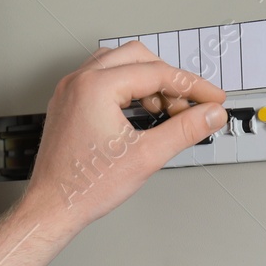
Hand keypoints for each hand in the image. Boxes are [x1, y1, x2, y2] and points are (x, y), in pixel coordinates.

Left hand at [23, 42, 226, 232]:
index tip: (212, 99)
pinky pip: (102, 79)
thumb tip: (209, 114)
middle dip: (169, 79)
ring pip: (119, 64)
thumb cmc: (85, 186)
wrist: (53, 207)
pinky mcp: (68, 103)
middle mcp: (80, 81)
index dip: (192, 86)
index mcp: (96, 86)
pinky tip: (139, 113)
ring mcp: (70, 90)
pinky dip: (126, 89)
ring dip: (147, 81)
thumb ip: (184, 130)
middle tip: (189, 105)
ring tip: (164, 111)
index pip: (157, 72)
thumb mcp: (146, 157)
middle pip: (138, 58)